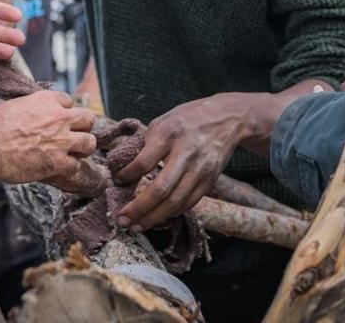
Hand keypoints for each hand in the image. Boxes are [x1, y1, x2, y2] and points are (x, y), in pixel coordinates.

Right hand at [0, 90, 97, 184]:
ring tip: (72, 153)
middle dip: (81, 127)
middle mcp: (59, 117)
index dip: (63, 112)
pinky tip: (59, 169)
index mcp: (47, 100)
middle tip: (71, 135)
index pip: (69, 101)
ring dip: (82, 148)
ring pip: (90, 143)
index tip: (57, 120)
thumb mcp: (14, 105)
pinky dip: (69, 168)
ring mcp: (61, 140)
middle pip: (87, 118)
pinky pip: (77, 165)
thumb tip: (33, 113)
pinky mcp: (59, 162)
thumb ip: (31, 107)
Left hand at [113, 95, 245, 231]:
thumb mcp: (163, 121)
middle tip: (122, 219)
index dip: (127, 176)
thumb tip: (126, 169)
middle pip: (161, 189)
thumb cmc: (188, 119)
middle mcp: (187, 154)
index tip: (117, 182)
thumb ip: (147, 144)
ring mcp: (201, 170)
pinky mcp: (210, 181)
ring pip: (176, 202)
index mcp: (170, 134)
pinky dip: (171, 213)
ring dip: (153, 218)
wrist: (227, 119)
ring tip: (136, 226)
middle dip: (139, 208)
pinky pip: (189, 203)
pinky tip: (157, 218)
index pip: (144, 162)